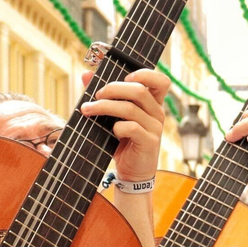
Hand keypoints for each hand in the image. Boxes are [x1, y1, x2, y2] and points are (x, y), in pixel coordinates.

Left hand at [81, 68, 170, 183]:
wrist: (132, 172)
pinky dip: (117, 127)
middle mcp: (157, 113)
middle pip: (139, 91)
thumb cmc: (123, 141)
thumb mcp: (114, 116)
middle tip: (95, 95)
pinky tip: (111, 132)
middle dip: (112, 89)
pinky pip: (131, 128)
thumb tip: (86, 74)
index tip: (125, 77)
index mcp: (153, 103)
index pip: (161, 81)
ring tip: (88, 110)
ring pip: (130, 109)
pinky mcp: (149, 142)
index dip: (145, 74)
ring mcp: (155, 128)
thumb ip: (103, 94)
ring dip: (105, 107)